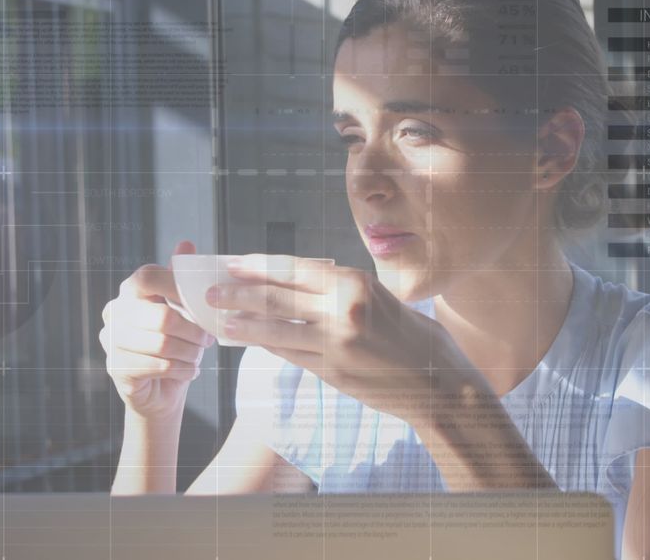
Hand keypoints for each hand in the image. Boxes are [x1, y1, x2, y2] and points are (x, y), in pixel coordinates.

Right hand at [100, 241, 215, 419]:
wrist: (160, 389)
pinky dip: (181, 369)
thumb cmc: (174, 342)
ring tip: (198, 356)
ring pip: (162, 344)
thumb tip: (186, 243)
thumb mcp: (183, 309)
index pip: (148, 277)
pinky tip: (188, 370)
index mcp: (129, 290)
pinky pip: (159, 366)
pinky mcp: (117, 367)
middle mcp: (115, 312)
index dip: (176, 287)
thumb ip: (182, 278)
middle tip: (208, 340)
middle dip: (193, 330)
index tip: (204, 303)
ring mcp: (111, 340)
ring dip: (189, 352)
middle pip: (161, 316)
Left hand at [207, 254, 483, 422]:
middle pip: (277, 297)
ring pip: (275, 329)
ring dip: (242, 324)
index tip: (232, 265)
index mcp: (355, 282)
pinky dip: (266, 347)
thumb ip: (341, 292)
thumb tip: (295, 287)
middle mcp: (343, 308)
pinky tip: (248, 342)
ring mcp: (337, 342)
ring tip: (218, 320)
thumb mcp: (380, 299)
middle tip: (211, 292)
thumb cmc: (412, 337)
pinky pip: (289, 355)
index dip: (257, 266)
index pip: (294, 268)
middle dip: (238, 293)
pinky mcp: (333, 371)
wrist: (439, 383)